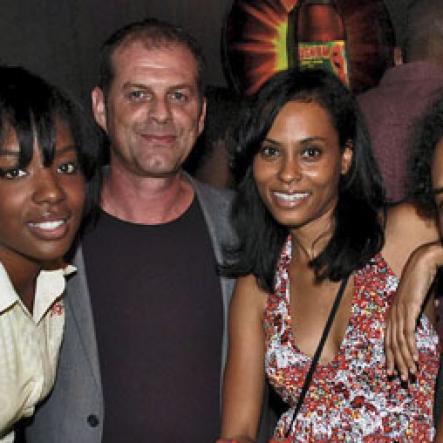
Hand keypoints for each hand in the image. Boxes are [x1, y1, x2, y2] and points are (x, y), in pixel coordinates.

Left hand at [385, 242, 442, 380]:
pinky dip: (410, 346)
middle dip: (395, 363)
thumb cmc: (418, 284)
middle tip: (400, 379)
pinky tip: (414, 358)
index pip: (388, 341)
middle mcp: (392, 314)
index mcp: (391, 314)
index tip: (392, 372)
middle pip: (391, 344)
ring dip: (404, 359)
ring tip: (409, 373)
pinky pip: (408, 331)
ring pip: (399, 341)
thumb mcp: (414, 304)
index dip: (389, 357)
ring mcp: (399, 312)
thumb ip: (413, 318)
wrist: (420, 265)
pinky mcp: (408, 308)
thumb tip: (416, 330)